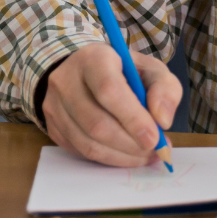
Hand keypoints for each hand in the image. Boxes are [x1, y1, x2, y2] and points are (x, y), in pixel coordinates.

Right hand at [41, 42, 181, 167]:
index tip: (155, 138)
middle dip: (130, 144)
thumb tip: (162, 121)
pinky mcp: (52, 127)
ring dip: (122, 156)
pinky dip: (109, 159)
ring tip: (146, 155)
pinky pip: (80, 152)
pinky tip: (128, 155)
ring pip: (88, 143)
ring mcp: (54, 106)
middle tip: (156, 150)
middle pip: (97, 123)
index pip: (109, 90)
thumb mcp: (149, 68)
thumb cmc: (122, 70)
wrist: (84, 71)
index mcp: (94, 58)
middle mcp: (66, 81)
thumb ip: (164, 88)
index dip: (133, 118)